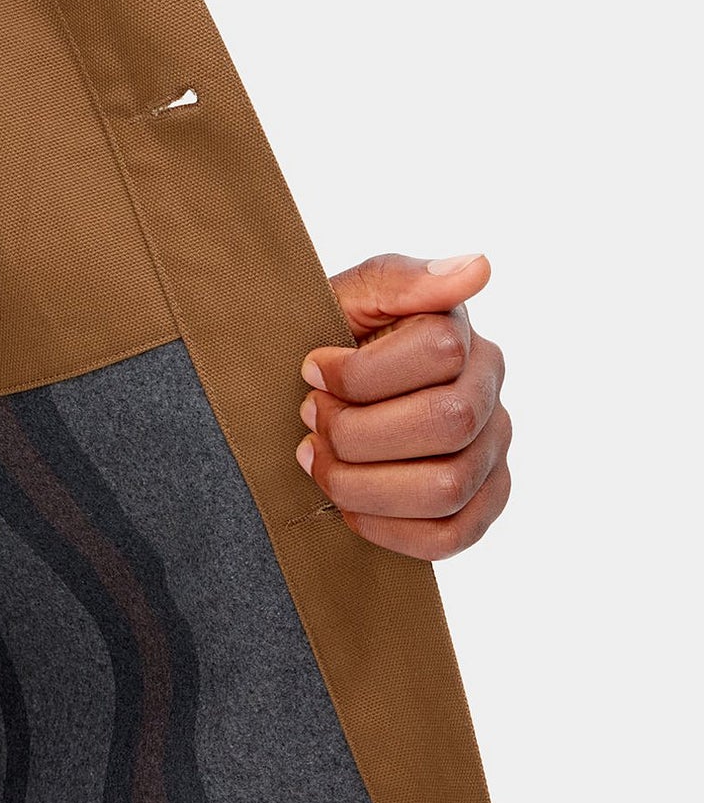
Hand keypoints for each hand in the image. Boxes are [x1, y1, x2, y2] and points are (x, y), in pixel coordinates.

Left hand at [298, 253, 511, 560]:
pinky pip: (452, 536)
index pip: (439, 353)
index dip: (361, 371)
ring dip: (362, 482)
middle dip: (357, 430)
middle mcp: (489, 394)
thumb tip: (478, 267)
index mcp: (460, 335)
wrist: (313, 394)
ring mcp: (492, 452)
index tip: (312, 370)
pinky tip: (350, 507)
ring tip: (319, 460)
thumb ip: (401, 279)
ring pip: (446, 487)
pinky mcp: (480, 502)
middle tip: (310, 418)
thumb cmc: (330, 340)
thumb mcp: (349, 296)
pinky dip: (389, 529)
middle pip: (445, 423)